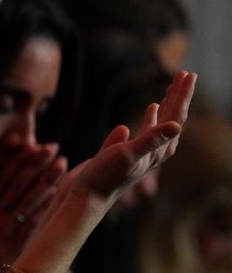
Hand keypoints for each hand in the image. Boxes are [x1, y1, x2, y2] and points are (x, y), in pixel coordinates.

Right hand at [0, 143, 65, 272]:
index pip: (2, 179)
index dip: (18, 162)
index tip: (31, 147)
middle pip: (20, 183)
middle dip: (37, 164)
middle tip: (53, 147)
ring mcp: (9, 228)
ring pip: (31, 198)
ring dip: (47, 180)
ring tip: (62, 163)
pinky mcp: (19, 243)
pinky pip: (35, 220)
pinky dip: (47, 206)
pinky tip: (59, 193)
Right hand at [54, 71, 195, 211]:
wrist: (84, 198)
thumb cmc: (105, 178)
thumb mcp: (128, 154)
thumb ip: (151, 139)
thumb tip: (176, 125)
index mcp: (157, 151)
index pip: (176, 117)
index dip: (182, 95)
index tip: (188, 74)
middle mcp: (151, 153)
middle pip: (171, 120)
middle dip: (177, 97)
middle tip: (183, 75)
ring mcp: (137, 155)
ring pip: (157, 127)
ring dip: (164, 108)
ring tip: (167, 93)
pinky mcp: (120, 157)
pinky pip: (140, 135)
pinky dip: (146, 122)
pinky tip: (143, 115)